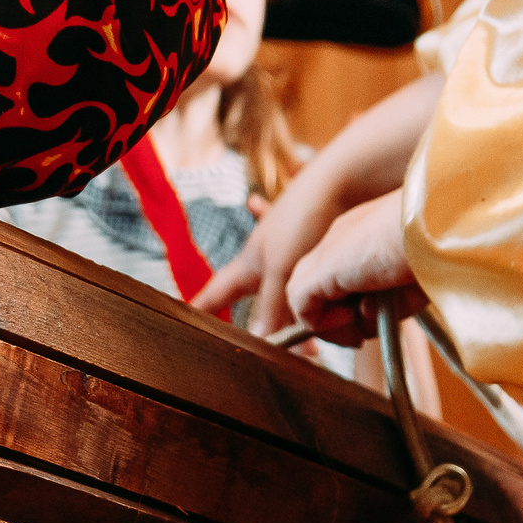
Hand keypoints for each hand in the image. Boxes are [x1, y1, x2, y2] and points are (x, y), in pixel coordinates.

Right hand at [195, 71, 443, 334]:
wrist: (339, 179)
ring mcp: (288, 248)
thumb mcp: (283, 268)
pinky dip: (314, 286)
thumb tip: (258, 341)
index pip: (214, 294)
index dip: (200, 312)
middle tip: (254, 343)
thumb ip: (271, 305)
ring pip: (281, 289)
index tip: (184, 327)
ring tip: (308, 340)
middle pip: (249, 294)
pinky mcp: (313, 242)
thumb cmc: (303, 218)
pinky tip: (327, 290)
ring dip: (287, 310)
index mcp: (249, 263)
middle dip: (251, 319)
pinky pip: (308, 274)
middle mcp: (264, 256)